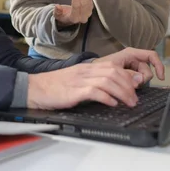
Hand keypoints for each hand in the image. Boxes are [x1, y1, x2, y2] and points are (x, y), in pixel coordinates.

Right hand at [27, 62, 144, 109]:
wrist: (34, 88)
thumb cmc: (54, 86)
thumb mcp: (76, 80)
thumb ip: (93, 82)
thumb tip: (111, 89)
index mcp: (86, 67)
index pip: (113, 67)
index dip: (127, 77)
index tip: (134, 88)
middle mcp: (85, 71)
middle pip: (114, 73)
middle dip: (128, 86)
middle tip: (135, 99)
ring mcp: (79, 80)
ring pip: (108, 81)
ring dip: (122, 93)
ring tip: (129, 103)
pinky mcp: (74, 91)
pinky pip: (95, 91)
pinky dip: (107, 98)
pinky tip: (112, 104)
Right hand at [54, 0, 92, 26]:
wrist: (69, 19)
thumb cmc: (62, 15)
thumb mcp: (57, 15)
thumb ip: (57, 11)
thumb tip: (57, 6)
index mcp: (74, 18)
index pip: (76, 7)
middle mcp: (83, 17)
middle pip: (84, 3)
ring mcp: (88, 13)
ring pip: (88, 0)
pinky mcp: (90, 8)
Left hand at [93, 47, 164, 85]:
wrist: (93, 73)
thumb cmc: (102, 66)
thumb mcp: (114, 68)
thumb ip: (127, 74)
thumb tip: (139, 80)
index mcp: (132, 53)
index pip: (151, 56)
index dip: (159, 66)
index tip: (161, 78)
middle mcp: (135, 60)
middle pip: (148, 71)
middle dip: (142, 80)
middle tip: (132, 84)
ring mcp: (133, 69)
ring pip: (143, 79)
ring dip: (137, 84)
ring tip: (125, 84)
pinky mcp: (131, 76)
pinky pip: (138, 82)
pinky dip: (134, 86)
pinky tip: (127, 87)